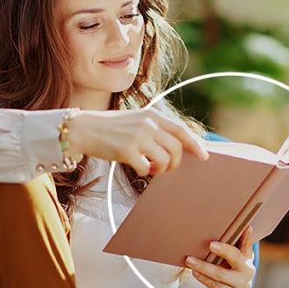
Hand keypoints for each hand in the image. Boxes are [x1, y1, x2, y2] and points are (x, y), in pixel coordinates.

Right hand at [65, 106, 208, 175]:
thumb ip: (154, 128)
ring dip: (160, 170)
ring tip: (151, 169)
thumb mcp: (135, 120)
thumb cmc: (110, 128)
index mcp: (152, 115)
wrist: (84, 129)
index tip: (204, 156)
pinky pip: (145, 168)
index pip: (181, 130)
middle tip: (165, 168)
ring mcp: (138, 137)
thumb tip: (176, 146)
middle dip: (175, 163)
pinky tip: (138, 168)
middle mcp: (148, 124)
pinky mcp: (127, 151)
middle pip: (176, 148)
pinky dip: (144, 172)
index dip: (195, 144)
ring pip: (164, 160)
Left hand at [184, 226, 256, 287]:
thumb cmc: (231, 274)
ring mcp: (240, 283)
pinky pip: (215, 285)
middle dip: (223, 250)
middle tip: (210, 244)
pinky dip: (203, 278)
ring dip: (203, 266)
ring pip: (220, 273)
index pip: (248, 244)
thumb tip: (210, 232)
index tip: (246, 226)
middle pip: (235, 257)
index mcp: (247, 257)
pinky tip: (194, 272)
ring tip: (190, 260)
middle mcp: (247, 269)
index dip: (247, 236)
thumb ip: (229, 249)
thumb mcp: (234, 262)